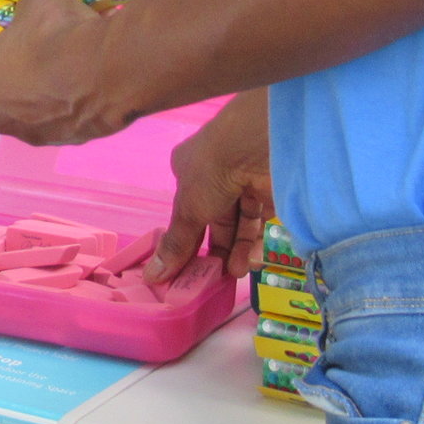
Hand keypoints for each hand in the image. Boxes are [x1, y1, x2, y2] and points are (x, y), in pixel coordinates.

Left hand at [0, 0, 139, 143]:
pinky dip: (62, 104)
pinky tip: (81, 81)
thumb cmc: (58, 37)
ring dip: (30, 92)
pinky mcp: (66, 140)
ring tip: (53, 63)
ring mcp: (31, 132)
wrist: (114, 74)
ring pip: (21, 111)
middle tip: (13, 49)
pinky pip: (56, 120)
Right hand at [148, 89, 274, 284]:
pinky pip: (261, 222)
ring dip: (236, 251)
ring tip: (235, 274)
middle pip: (215, 220)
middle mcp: (217, 176)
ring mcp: (246, 182)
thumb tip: (152, 277)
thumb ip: (176, 244)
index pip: (187, 211)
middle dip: (215, 250)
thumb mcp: (188, 209)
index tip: (187, 270)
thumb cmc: (211, 172)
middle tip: (214, 279)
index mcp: (189, 171)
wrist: (256, 145)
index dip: (186, 240)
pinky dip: (256, 243)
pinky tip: (251, 263)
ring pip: (239, 224)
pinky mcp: (272, 191)